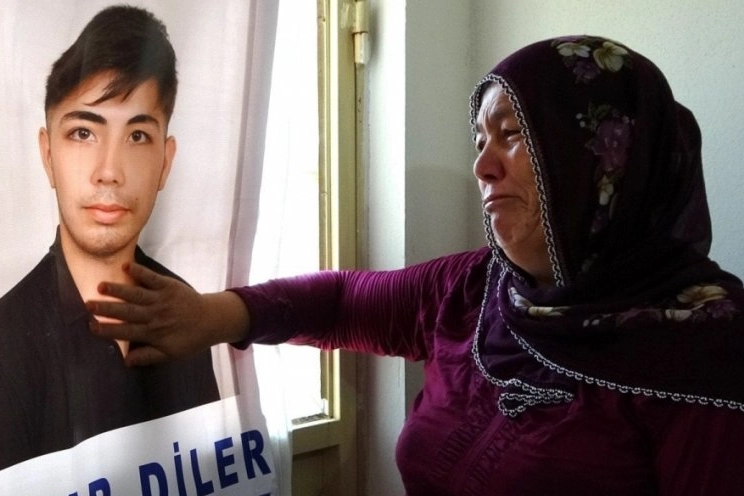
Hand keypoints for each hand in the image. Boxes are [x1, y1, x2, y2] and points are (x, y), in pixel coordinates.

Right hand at [87, 262, 249, 365]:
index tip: (91, 326)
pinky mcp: (169, 286)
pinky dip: (140, 272)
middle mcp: (155, 316)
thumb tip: (125, 361)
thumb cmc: (188, 339)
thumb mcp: (170, 354)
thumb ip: (148, 356)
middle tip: (88, 304)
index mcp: (153, 333)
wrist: (211, 320)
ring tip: (101, 286)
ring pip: (136, 295)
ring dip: (118, 290)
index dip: (108, 329)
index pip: (126, 331)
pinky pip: (152, 278)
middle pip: (127, 312)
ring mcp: (162, 299)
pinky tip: (126, 266)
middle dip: (107, 308)